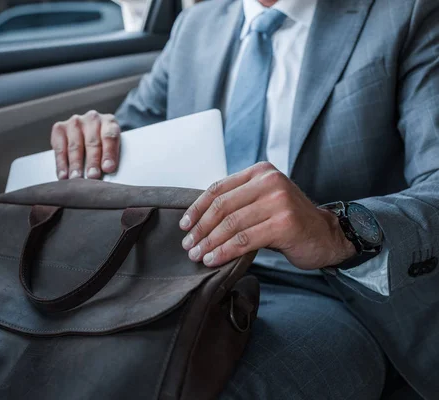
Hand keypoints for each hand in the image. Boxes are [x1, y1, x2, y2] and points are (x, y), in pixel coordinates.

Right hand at [50, 111, 120, 179]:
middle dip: (92, 161)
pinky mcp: (59, 128)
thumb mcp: (112, 146)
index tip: (108, 168)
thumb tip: (106, 173)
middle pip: (92, 142)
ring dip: (75, 164)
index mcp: (109, 122)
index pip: (110, 136)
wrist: (89, 131)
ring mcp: (74, 122)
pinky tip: (63, 175)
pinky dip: (61, 163)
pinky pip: (59, 148)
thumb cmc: (104, 143)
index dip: (109, 153)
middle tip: (92, 176)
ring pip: (75, 146)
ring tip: (76, 178)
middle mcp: (92, 119)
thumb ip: (111, 156)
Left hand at [179, 162, 355, 269]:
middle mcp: (270, 182)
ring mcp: (278, 201)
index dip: (197, 208)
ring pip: (231, 224)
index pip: (218, 188)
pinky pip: (244, 240)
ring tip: (197, 255)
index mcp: (260, 172)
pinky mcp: (284, 224)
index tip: (184, 225)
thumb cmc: (288, 221)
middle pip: (222, 206)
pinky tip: (213, 260)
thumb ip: (238, 202)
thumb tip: (197, 220)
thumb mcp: (262, 202)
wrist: (327, 235)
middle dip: (200, 228)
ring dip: (209, 242)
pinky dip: (224, 251)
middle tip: (188, 245)